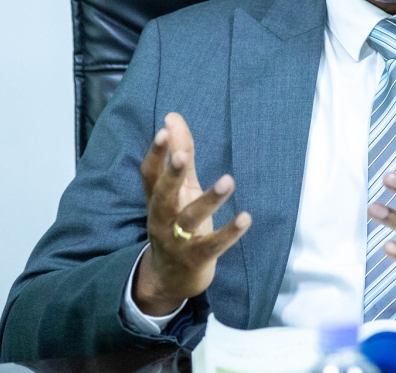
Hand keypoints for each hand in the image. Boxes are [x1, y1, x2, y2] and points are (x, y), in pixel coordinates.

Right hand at [133, 112, 251, 315]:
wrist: (171, 279)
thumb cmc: (176, 224)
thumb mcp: (178, 190)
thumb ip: (180, 153)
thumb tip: (172, 117)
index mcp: (156, 200)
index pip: (149, 175)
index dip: (155, 154)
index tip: (164, 132)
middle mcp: (162, 219)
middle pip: (163, 196)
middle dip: (171, 176)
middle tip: (182, 155)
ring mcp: (177, 241)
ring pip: (189, 219)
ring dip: (209, 200)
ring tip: (228, 180)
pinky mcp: (195, 259)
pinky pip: (212, 245)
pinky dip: (229, 233)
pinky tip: (246, 218)